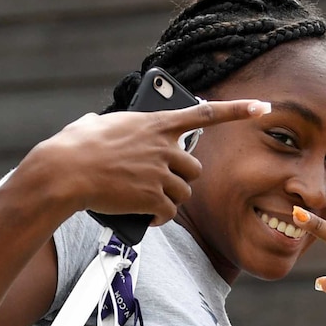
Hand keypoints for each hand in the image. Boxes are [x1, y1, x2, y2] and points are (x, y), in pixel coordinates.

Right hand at [13, 99, 270, 225]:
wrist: (64, 173)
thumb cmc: (71, 148)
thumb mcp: (93, 124)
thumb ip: (109, 123)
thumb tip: (98, 124)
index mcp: (154, 122)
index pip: (205, 113)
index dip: (237, 110)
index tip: (262, 107)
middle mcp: (163, 146)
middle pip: (194, 169)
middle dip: (181, 179)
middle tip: (161, 184)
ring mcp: (160, 173)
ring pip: (184, 193)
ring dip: (169, 200)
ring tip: (147, 202)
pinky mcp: (152, 197)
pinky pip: (169, 213)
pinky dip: (158, 218)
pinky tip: (145, 217)